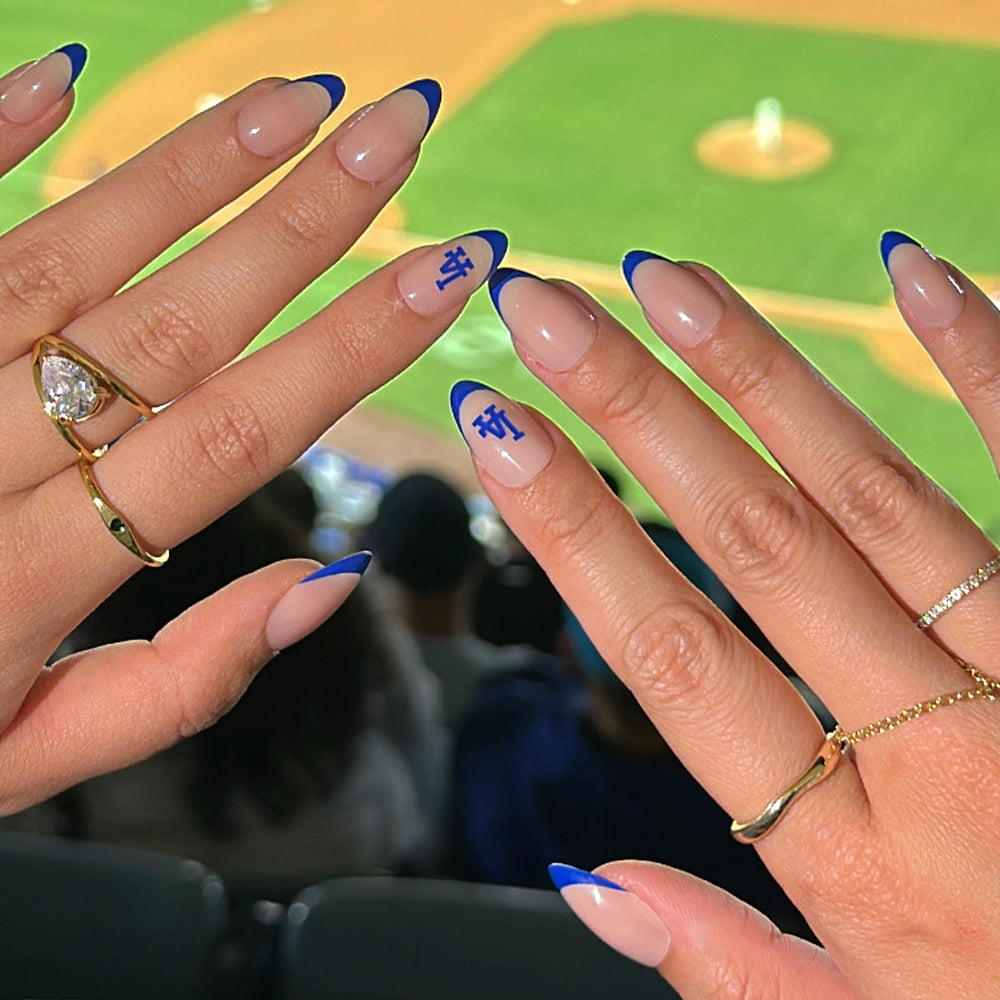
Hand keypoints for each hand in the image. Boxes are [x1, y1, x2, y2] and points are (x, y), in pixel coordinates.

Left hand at [0, 45, 504, 813]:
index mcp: (38, 577)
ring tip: (297, 97)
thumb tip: (335, 577)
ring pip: (65, 259)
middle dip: (303, 221)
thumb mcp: (38, 753)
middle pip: (170, 324)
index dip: (352, 347)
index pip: (234, 435)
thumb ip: (189, 680)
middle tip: (398, 128)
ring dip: (190, 170)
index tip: (447, 270)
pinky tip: (66, 69)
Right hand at [451, 237, 999, 997]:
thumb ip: (733, 969)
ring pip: (872, 492)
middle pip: (754, 544)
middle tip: (545, 310)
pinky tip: (908, 272)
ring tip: (664, 278)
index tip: (497, 433)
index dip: (576, 533)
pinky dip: (982, 358)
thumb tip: (589, 886)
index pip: (676, 656)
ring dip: (757, 371)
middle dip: (633, 412)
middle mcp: (939, 746)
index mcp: (858, 855)